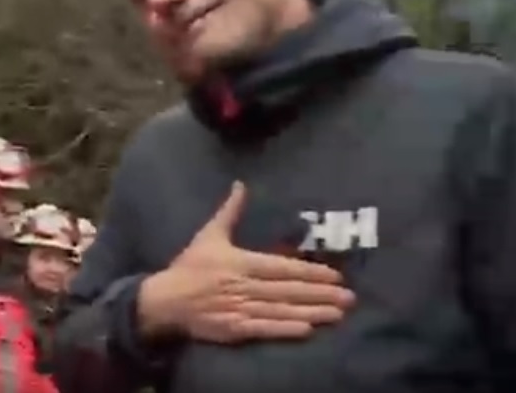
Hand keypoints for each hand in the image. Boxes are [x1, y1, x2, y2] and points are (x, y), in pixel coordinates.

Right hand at [136, 181, 354, 343]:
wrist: (166, 300)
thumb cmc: (190, 266)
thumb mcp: (209, 235)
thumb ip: (229, 212)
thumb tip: (240, 184)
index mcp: (240, 262)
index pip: (282, 267)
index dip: (310, 272)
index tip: (336, 276)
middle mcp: (243, 285)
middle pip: (288, 290)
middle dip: (321, 294)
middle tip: (349, 298)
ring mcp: (239, 308)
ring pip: (282, 310)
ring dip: (312, 313)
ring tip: (338, 315)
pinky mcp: (234, 329)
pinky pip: (264, 329)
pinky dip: (285, 330)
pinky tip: (307, 330)